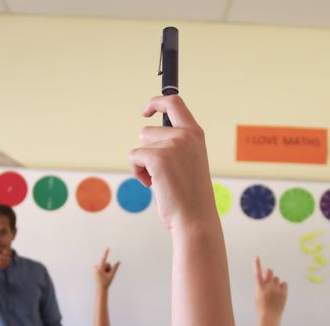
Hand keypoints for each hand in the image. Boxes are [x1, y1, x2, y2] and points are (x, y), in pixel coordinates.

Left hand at [95, 248, 120, 290]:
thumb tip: (119, 261)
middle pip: (106, 263)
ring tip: (105, 276)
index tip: (108, 248)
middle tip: (107, 275)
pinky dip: (104, 270)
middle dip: (108, 268)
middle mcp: (96, 268)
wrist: (100, 288)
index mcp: (100, 269)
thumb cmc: (106, 282)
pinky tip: (103, 276)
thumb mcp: (112, 275)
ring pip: (104, 265)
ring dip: (106, 270)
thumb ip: (115, 267)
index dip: (106, 253)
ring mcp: (95, 269)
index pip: (104, 259)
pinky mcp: (95, 270)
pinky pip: (102, 267)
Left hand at [129, 95, 213, 230]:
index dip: (156, 102)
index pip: (174, 103)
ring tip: (161, 180)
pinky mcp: (158, 158)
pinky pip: (134, 158)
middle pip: (147, 130)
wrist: (195, 219)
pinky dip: (138, 172)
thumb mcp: (189, 161)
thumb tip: (147, 133)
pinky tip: (154, 185)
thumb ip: (176, 144)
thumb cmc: (190, 196)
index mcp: (196, 134)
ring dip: (143, 163)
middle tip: (161, 173)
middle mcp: (185, 135)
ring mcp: (172, 145)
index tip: (145, 111)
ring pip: (140, 144)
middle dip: (147, 151)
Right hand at [254, 257, 287, 317]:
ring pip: (277, 278)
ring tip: (274, 292)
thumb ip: (261, 284)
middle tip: (269, 280)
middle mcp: (268, 287)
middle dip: (269, 273)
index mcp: (260, 288)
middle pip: (270, 272)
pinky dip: (282, 287)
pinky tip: (280, 293)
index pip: (257, 274)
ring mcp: (277, 290)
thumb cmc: (262, 306)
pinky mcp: (284, 293)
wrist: (269, 317)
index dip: (257, 265)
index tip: (256, 257)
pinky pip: (284, 284)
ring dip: (275, 282)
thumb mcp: (257, 295)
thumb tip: (264, 273)